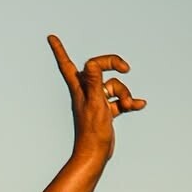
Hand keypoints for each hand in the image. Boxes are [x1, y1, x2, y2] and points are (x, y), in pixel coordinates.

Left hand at [47, 39, 145, 162]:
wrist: (95, 154)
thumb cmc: (92, 131)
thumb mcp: (95, 103)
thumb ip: (94, 81)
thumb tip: (90, 63)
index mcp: (79, 89)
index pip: (66, 65)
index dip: (59, 50)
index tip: (51, 37)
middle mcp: (86, 93)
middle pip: (100, 70)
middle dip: (113, 66)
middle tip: (126, 67)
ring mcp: (97, 102)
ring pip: (113, 86)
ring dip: (124, 93)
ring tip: (128, 105)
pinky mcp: (106, 112)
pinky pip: (120, 101)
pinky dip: (130, 101)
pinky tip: (139, 105)